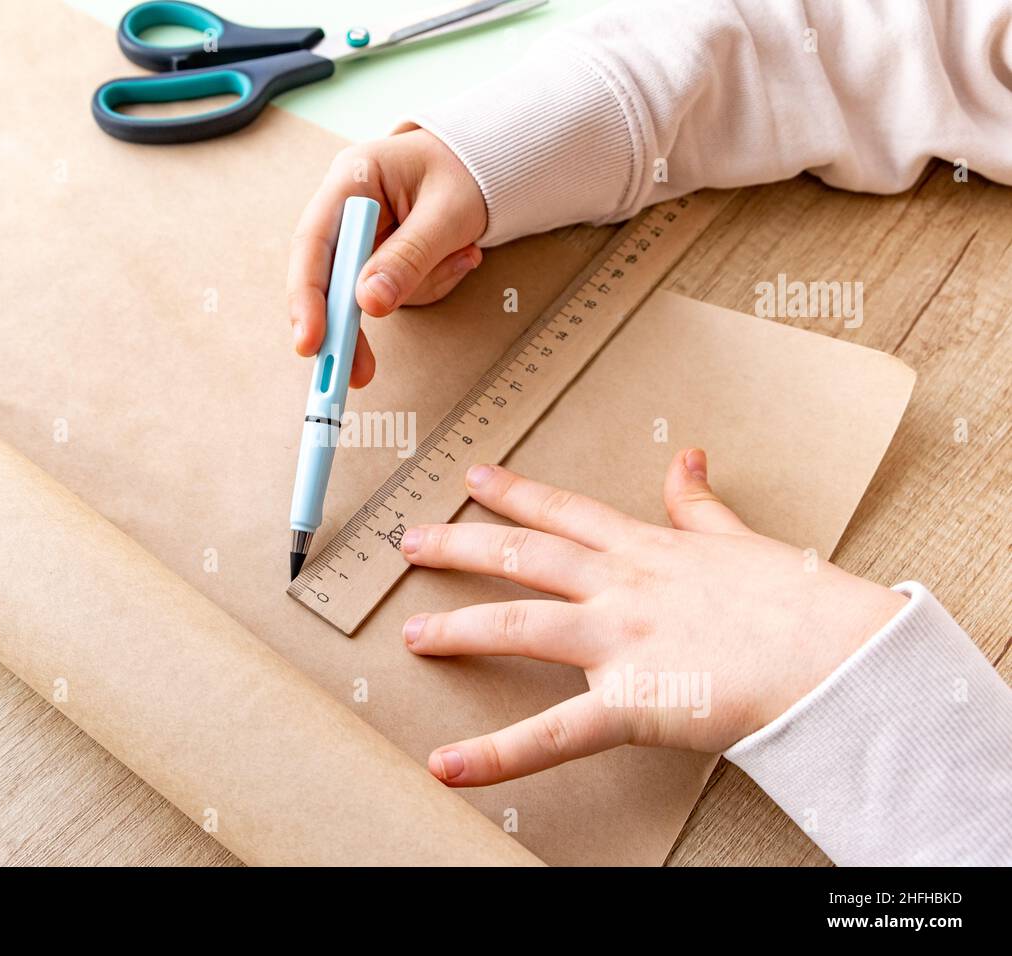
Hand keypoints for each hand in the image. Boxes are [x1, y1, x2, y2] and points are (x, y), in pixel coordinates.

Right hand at [288, 128, 487, 386]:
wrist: (488, 165)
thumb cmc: (467, 172)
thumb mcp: (449, 211)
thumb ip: (411, 255)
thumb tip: (370, 304)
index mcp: (352, 179)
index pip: (314, 242)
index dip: (307, 295)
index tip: (312, 341)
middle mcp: (346, 209)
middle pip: (327, 279)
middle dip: (347, 327)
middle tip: (358, 373)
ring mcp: (361, 238)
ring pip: (366, 294)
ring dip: (416, 290)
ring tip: (463, 255)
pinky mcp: (379, 260)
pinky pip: (392, 294)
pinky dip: (428, 286)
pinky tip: (459, 257)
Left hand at [400, 449, 907, 786]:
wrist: (837, 652)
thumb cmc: (800, 602)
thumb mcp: (742, 538)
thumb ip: (700, 504)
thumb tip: (687, 458)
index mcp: (647, 550)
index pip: (565, 512)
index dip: (515, 493)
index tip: (474, 476)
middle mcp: (620, 587)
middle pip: (522, 556)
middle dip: (460, 546)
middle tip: (411, 542)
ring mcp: (618, 640)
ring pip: (519, 624)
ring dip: (458, 630)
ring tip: (412, 637)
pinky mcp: (630, 702)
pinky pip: (551, 734)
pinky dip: (496, 755)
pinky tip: (448, 766)